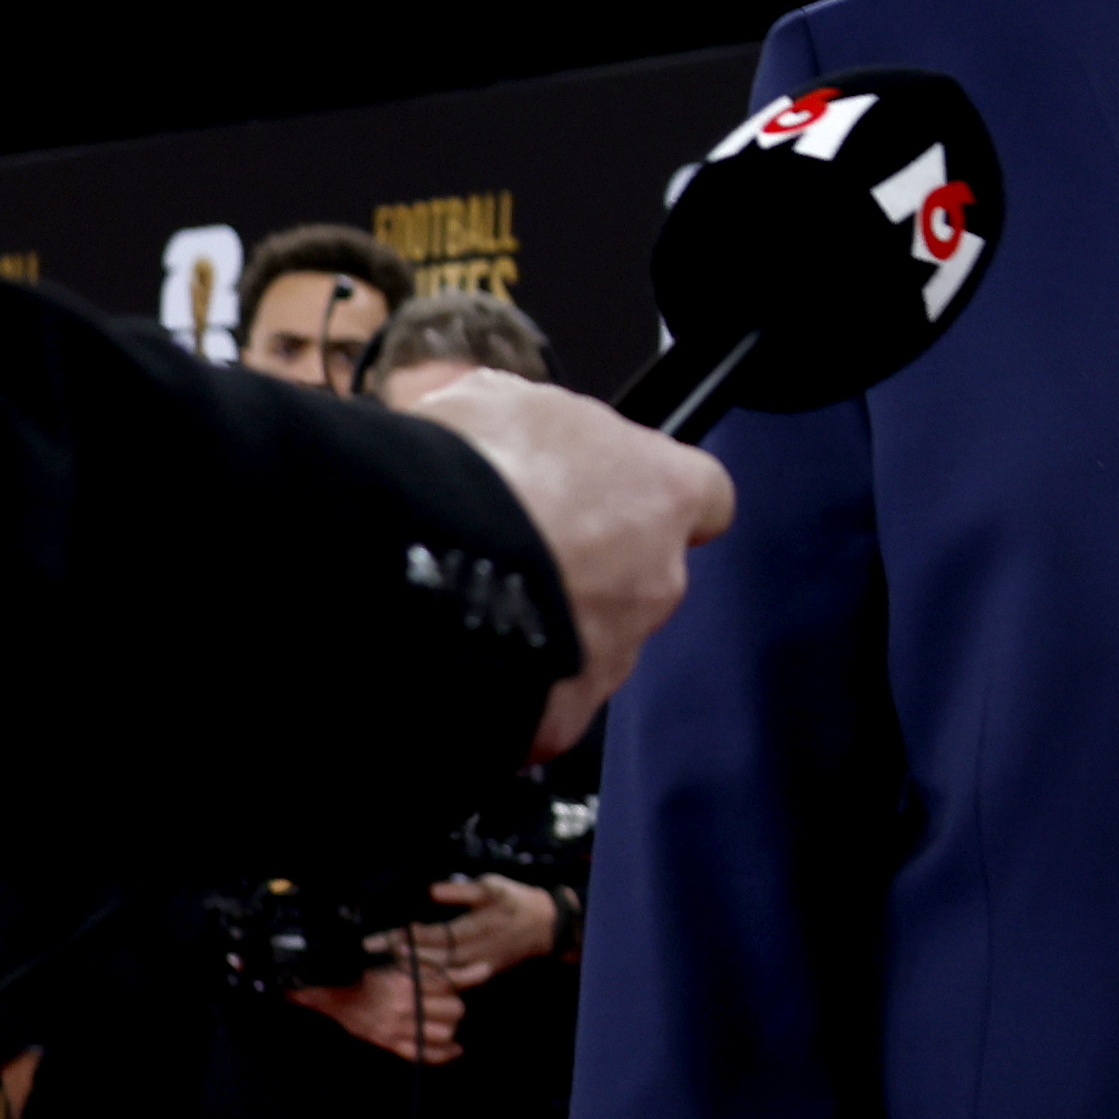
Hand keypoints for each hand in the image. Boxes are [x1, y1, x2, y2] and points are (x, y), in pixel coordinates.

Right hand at [291, 959, 466, 1064]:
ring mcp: (397, 1028)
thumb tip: (466, 957)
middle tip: (449, 997)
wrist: (326, 985)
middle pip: (454, 1010)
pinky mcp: (389, 1043)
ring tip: (445, 1017)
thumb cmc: (363, 965)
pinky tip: (455, 1049)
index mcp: (406, 980)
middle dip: (456, 1002)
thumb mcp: (394, 953)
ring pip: (444, 1032)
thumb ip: (426, 956)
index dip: (468, 976)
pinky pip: (424, 1054)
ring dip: (449, 1024)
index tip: (483, 971)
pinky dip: (443, 1054)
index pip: (450, 982)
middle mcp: (404, 1006)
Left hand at [371, 874, 560, 988]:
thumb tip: (433, 892)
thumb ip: (462, 891)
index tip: (387, 937)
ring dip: (412, 970)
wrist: (545, 925)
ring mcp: (478, 966)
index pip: (437, 935)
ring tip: (387, 965)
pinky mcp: (481, 974)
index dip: (411, 937)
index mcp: (478, 926)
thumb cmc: (515, 901)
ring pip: (440, 973)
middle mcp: (476, 950)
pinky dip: (431, 981)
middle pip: (433, 957)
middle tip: (373, 953)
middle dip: (402, 956)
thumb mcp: (494, 886)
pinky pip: (452, 982)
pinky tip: (412, 978)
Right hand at [412, 372, 734, 757]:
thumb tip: (511, 418)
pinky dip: (510, 685)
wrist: (415, 573)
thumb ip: (531, 417)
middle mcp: (658, 579)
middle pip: (642, 572)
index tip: (620, 492)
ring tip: (471, 604)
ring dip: (548, 625)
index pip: (703, 494)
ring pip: (595, 640)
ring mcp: (616, 653)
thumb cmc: (470, 476)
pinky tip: (458, 657)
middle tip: (514, 550)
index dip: (656, 493)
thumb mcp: (495, 400)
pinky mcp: (564, 717)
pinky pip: (545, 701)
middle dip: (588, 564)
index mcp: (662, 492)